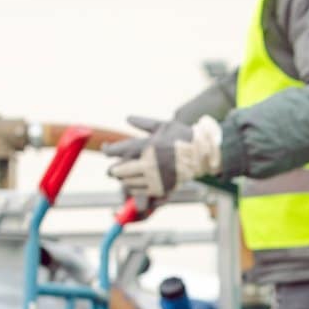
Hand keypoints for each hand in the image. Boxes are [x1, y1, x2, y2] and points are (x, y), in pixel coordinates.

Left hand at [103, 115, 221, 197]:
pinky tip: (135, 185)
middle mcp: (147, 162)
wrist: (202, 153)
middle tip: (112, 171)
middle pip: (119, 170)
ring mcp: (154, 176)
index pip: (117, 150)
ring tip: (123, 178)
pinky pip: (142, 191)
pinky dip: (136, 189)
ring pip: (128, 182)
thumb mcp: (162, 124)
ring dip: (124, 180)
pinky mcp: (161, 186)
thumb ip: (143, 122)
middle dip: (113, 171)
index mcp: (145, 145)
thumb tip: (127, 118)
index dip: (108, 150)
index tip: (106, 150)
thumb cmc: (182, 136)